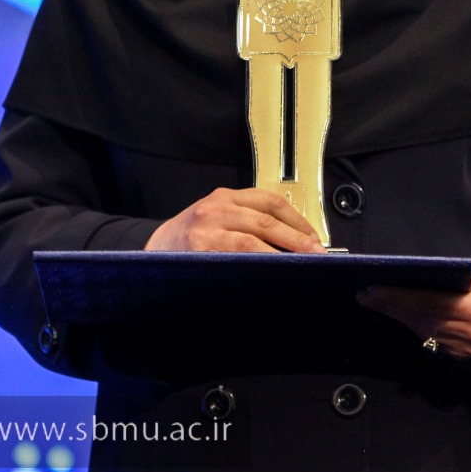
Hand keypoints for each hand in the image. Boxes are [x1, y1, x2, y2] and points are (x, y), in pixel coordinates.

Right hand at [144, 187, 326, 253]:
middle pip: (266, 221)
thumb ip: (248, 220)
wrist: (155, 246)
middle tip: (316, 254)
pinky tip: (269, 275)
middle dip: (296, 239)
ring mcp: (206, 230)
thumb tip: (293, 240)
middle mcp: (217, 208)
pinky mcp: (199, 251)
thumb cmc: (193, 234)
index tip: (314, 237)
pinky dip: (255, 267)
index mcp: (226, 196)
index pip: (271, 202)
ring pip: (251, 241)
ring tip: (298, 266)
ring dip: (280, 255)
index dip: (297, 220)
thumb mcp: (218, 216)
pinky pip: (234, 259)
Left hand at [356, 259, 470, 357]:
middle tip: (365, 294)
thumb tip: (418, 272)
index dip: (401, 296)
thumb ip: (456, 271)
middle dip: (391, 305)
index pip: (431, 303)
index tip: (376, 287)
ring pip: (422, 330)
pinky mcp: (461, 355)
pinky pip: (430, 337)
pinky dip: (411, 324)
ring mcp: (466, 349)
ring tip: (374, 300)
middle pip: (422, 319)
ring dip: (396, 315)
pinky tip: (396, 312)